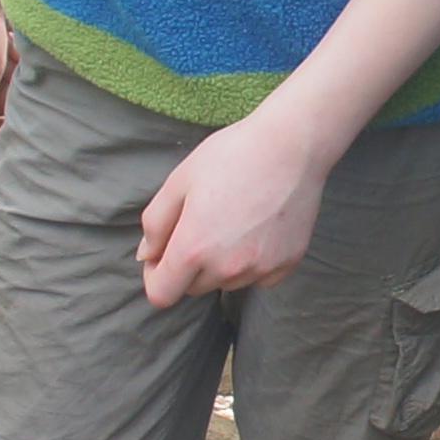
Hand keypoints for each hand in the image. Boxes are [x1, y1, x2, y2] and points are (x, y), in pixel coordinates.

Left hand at [137, 104, 338, 303]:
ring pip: (227, 282)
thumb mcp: (179, 181)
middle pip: (194, 287)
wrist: (292, 145)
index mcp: (193, 248)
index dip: (155, 276)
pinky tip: (258, 229)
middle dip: (189, 266)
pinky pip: (259, 278)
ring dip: (222, 265)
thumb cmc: (232, 156)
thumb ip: (155, 224)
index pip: (161, 294)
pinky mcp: (286, 264)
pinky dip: (253, 263)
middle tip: (202, 224)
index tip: (163, 255)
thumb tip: (148, 255)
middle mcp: (227, 267)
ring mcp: (260, 268)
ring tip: (234, 221)